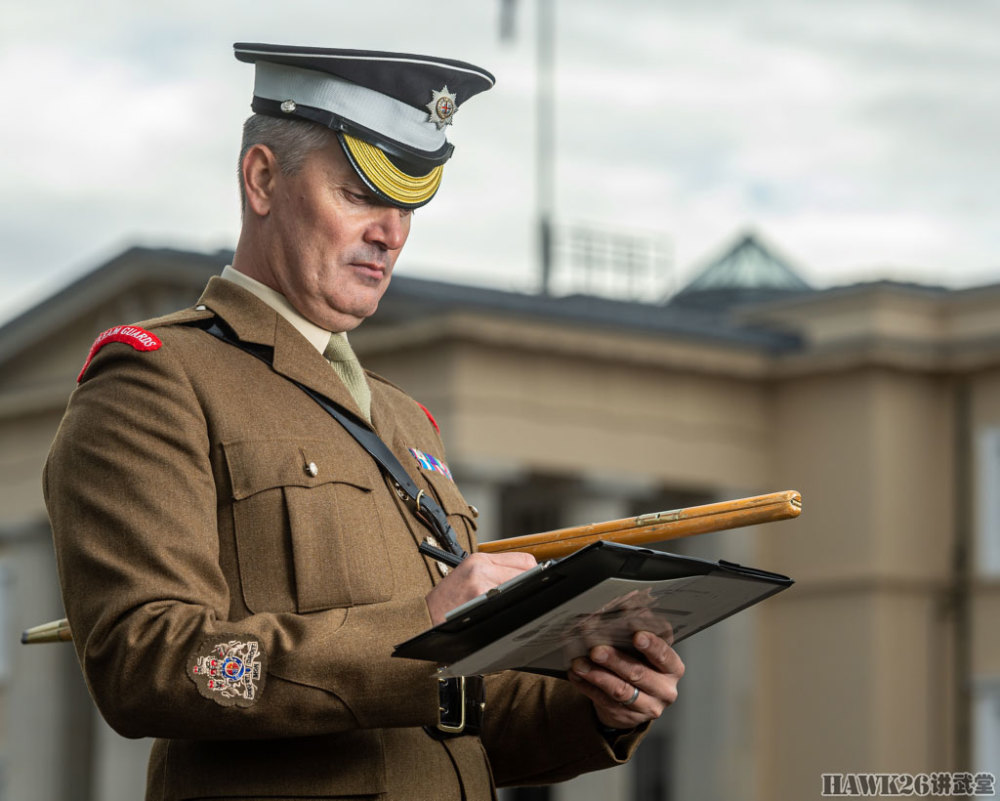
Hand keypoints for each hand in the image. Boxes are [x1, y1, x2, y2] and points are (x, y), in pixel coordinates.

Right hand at [425, 552, 536, 624]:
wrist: (420, 620)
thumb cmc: (445, 605)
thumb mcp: (467, 579)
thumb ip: (495, 575)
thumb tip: (528, 581)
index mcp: (479, 560)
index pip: (524, 561)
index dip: (531, 575)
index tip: (533, 586)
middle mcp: (481, 567)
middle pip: (527, 572)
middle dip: (529, 588)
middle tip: (524, 601)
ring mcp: (482, 583)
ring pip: (521, 588)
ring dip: (521, 601)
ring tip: (511, 611)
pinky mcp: (481, 599)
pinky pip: (510, 604)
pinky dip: (511, 613)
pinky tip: (503, 619)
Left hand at [567, 631, 683, 729]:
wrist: (639, 699)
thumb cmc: (642, 664)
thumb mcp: (646, 649)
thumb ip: (638, 631)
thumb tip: (623, 606)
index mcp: (672, 667)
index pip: (665, 655)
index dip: (652, 646)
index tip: (637, 635)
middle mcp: (664, 689)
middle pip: (638, 673)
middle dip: (615, 660)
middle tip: (596, 649)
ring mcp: (647, 706)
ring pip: (620, 690)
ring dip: (596, 675)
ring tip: (579, 664)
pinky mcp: (627, 716)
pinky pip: (604, 701)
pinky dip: (587, 686)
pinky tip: (576, 675)